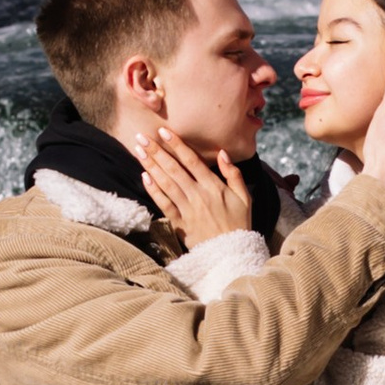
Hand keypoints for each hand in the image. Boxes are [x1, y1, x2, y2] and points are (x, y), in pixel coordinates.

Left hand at [139, 128, 251, 243]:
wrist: (233, 253)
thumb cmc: (239, 223)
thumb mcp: (245, 197)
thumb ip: (233, 174)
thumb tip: (223, 153)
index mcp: (214, 187)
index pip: (192, 161)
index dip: (177, 145)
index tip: (163, 131)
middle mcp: (198, 196)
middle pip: (174, 169)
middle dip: (157, 151)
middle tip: (142, 137)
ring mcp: (188, 210)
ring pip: (166, 184)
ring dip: (151, 166)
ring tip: (139, 151)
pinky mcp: (180, 224)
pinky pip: (164, 205)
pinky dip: (154, 191)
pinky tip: (144, 177)